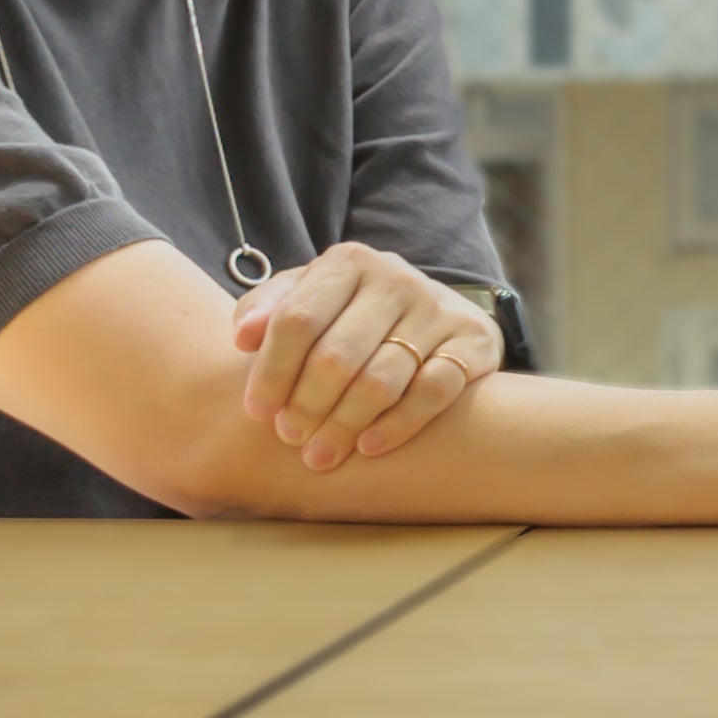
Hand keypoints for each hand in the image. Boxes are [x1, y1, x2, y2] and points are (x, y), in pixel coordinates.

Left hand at [229, 242, 507, 471]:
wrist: (429, 311)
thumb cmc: (346, 314)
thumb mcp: (305, 298)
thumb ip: (267, 310)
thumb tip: (244, 336)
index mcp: (348, 262)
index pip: (297, 320)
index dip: (271, 372)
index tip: (257, 412)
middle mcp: (395, 277)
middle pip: (336, 356)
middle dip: (305, 406)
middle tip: (290, 438)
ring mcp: (437, 307)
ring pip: (381, 380)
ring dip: (343, 426)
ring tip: (320, 455)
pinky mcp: (473, 340)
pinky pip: (434, 390)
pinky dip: (399, 424)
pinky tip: (369, 446)